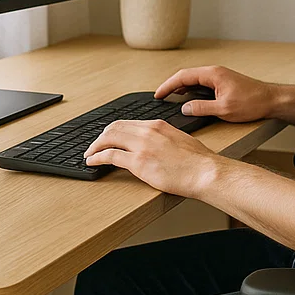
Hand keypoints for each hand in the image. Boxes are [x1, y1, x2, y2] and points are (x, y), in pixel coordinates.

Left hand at [83, 119, 219, 197]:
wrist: (205, 172)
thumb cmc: (199, 161)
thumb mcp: (181, 140)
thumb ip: (165, 139)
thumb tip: (158, 147)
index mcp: (158, 125)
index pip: (128, 123)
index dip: (113, 130)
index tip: (108, 137)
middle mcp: (148, 131)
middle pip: (114, 128)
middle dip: (101, 137)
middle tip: (95, 146)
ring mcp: (142, 146)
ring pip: (108, 139)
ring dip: (95, 146)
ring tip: (89, 154)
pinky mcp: (138, 162)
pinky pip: (109, 156)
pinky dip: (97, 158)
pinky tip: (93, 162)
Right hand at [153, 65, 276, 121]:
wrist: (271, 100)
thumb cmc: (252, 102)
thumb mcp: (224, 109)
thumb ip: (201, 108)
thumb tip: (184, 108)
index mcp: (212, 74)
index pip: (183, 76)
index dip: (168, 85)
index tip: (158, 94)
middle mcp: (215, 72)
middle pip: (186, 75)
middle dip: (171, 86)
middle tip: (160, 97)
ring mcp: (219, 76)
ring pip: (194, 79)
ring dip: (181, 87)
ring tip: (170, 98)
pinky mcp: (223, 83)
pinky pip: (202, 83)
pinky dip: (191, 89)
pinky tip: (188, 98)